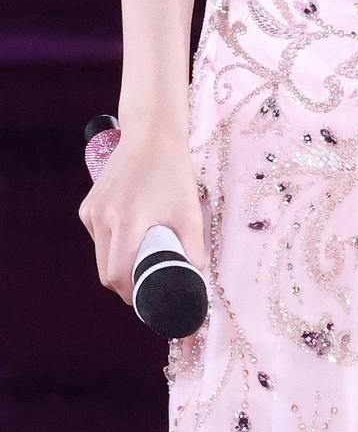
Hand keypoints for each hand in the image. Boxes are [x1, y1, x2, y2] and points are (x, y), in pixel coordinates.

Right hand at [77, 131, 206, 306]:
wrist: (151, 135)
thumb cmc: (173, 172)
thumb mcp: (190, 211)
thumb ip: (194, 248)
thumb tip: (196, 278)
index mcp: (127, 222)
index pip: (118, 276)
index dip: (131, 293)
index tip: (147, 295)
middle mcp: (103, 219)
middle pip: (106, 271)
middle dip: (125, 282)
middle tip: (147, 280)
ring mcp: (91, 212)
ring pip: (100, 255)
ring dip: (118, 262)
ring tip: (141, 254)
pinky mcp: (88, 206)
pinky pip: (98, 237)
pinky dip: (112, 244)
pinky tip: (130, 231)